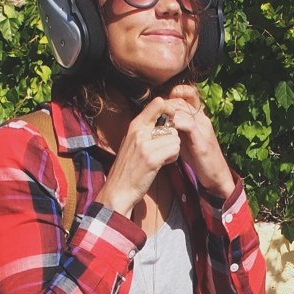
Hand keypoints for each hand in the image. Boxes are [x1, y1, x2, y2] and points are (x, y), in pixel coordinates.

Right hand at [96, 99, 181, 216]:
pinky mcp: (152, 159)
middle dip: (172, 137)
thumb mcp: (132, 142)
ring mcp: (145, 145)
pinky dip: (173, 158)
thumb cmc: (127, 168)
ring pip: (175, 138)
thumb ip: (145, 130)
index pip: (157, 103)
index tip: (171, 120)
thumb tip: (163, 118)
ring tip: (162, 157)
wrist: (118, 190)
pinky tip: (163, 163)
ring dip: (173, 149)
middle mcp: (139, 132)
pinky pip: (174, 150)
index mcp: (134, 126)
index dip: (170, 109)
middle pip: (171, 124)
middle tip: (164, 149)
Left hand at [160, 83, 234, 199]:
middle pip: (183, 100)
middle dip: (166, 105)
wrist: (216, 174)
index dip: (176, 93)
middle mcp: (202, 118)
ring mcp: (203, 128)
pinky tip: (168, 129)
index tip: (163, 103)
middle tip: (156, 114)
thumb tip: (158, 118)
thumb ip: (176, 126)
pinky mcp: (202, 140)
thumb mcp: (185, 137)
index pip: (189, 94)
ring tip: (158, 121)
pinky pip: (189, 124)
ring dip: (169, 113)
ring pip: (185, 110)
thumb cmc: (198, 156)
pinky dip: (176, 124)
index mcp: (199, 117)